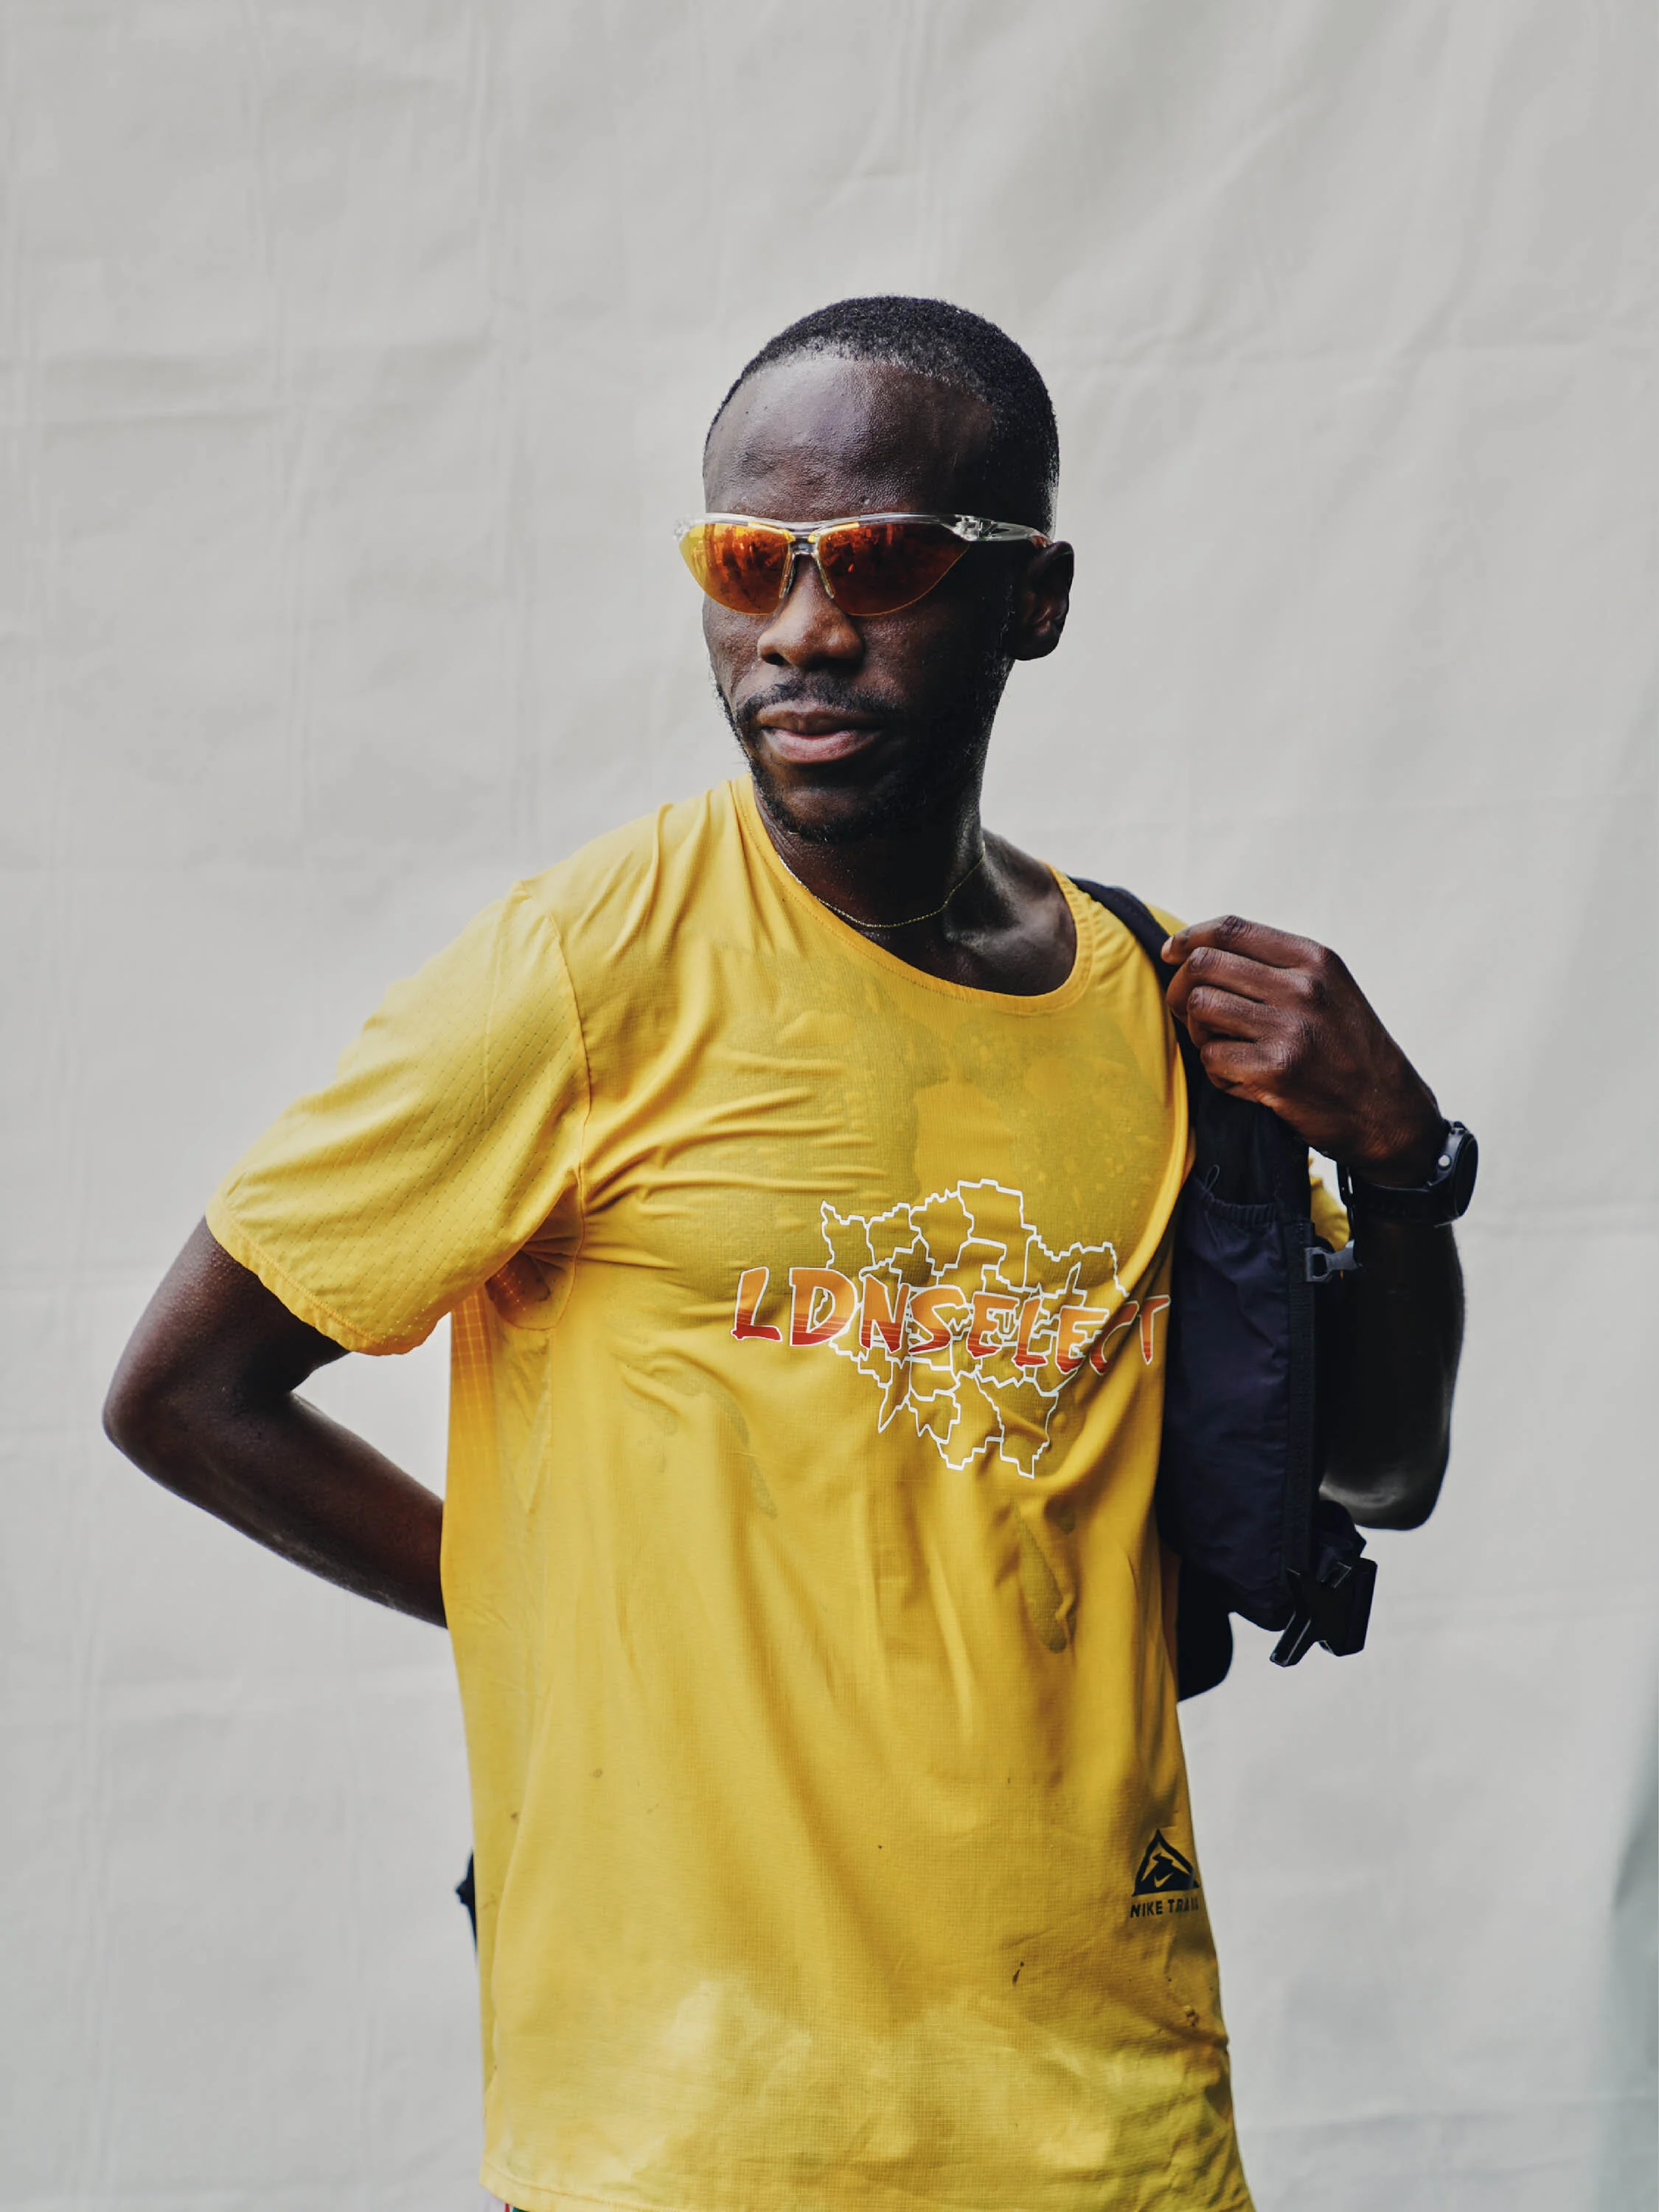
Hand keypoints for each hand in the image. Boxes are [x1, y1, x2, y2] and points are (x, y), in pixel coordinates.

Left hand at [1162, 915, 1443, 1182]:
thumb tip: (1201, 951)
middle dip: (1181, 988)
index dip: (1189, 938)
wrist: (1388, 1112)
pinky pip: (1211, 1059)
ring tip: (1221, 1048)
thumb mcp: (1329, 990)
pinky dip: (1217, 1072)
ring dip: (1198, 1032)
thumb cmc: (1349, 1050)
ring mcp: (1288, 1029)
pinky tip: (1241, 1079)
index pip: (1231, 929)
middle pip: (1204, 965)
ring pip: (1200, 1009)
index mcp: (1313, 959)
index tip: (1171, 952)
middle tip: (1185, 1011)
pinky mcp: (1275, 1071)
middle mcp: (1302, 987)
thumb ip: (1277, 968)